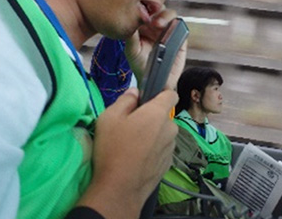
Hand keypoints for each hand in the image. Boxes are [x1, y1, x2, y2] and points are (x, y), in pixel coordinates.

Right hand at [76, 88, 177, 218]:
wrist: (119, 188)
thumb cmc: (113, 148)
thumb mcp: (110, 117)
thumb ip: (125, 100)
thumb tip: (135, 92)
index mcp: (158, 113)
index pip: (171, 94)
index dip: (161, 92)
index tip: (148, 97)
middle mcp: (170, 128)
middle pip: (164, 115)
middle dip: (151, 116)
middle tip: (131, 124)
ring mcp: (171, 147)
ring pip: (163, 133)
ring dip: (153, 134)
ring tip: (133, 144)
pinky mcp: (168, 163)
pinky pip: (161, 149)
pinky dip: (153, 149)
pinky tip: (137, 158)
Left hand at [124, 9, 186, 89]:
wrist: (154, 80)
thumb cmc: (141, 65)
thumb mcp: (131, 51)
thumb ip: (130, 38)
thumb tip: (128, 23)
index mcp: (143, 24)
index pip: (145, 8)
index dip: (144, 6)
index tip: (140, 11)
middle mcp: (157, 24)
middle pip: (159, 7)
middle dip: (155, 10)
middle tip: (150, 18)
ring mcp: (169, 30)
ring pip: (171, 14)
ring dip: (165, 16)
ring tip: (158, 24)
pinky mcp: (180, 37)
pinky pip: (181, 27)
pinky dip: (177, 26)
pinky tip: (169, 31)